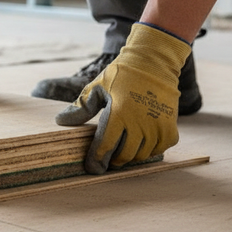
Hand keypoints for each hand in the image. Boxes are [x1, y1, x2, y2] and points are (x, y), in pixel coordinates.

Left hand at [55, 23, 191, 173]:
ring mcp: (157, 126)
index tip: (92, 169)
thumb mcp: (97, 87)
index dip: (96, 161)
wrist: (153, 62)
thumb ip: (81, 107)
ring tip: (123, 150)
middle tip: (107, 159)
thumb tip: (60, 121)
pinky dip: (150, 150)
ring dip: (130, 157)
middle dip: (113, 161)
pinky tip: (141, 143)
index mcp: (118, 112)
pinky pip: (159, 149)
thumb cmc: (121, 74)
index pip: (104, 146)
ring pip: (142, 155)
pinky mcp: (171, 126)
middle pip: (124, 156)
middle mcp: (139, 122)